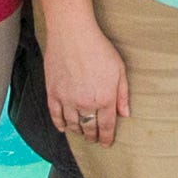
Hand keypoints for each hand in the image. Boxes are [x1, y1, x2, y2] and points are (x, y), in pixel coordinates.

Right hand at [42, 18, 129, 148]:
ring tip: (82, 133)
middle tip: (94, 139)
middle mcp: (86, 103)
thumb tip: (124, 114)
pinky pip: (55, 115)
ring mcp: (67, 99)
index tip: (106, 144)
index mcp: (104, 98)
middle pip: (89, 128)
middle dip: (93, 136)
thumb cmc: (99, 48)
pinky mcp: (53, 93)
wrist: (72, 33)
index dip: (106, 138)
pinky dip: (60, 124)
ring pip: (73, 125)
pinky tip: (64, 128)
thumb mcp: (119, 69)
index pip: (106, 126)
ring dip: (78, 132)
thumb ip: (123, 94)